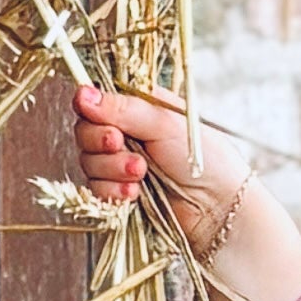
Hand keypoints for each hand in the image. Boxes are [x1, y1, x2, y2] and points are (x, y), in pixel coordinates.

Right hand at [73, 84, 246, 252]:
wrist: (218, 207)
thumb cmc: (204, 158)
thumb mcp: (164, 123)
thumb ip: (122, 108)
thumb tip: (82, 94)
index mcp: (138, 107)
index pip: (96, 101)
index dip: (93, 111)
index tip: (107, 122)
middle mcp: (127, 132)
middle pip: (85, 132)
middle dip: (101, 142)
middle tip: (121, 145)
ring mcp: (121, 163)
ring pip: (88, 162)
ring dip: (111, 169)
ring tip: (141, 173)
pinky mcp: (120, 191)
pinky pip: (96, 189)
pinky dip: (112, 191)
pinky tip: (134, 194)